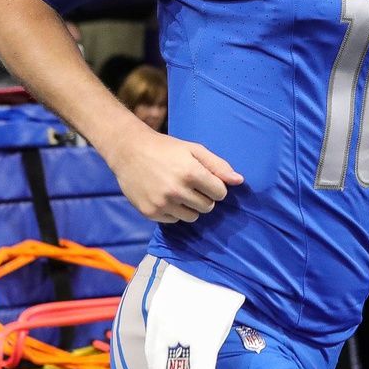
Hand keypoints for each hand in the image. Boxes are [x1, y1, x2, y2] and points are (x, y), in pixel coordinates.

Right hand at [106, 125, 242, 222]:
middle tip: (192, 184)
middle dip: (205, 197)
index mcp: (191, 173)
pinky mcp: (150, 213)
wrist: (129, 151)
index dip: (217, 187)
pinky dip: (174, 211)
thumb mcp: (194, 150)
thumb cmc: (166, 148)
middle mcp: (177, 190)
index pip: (220, 193)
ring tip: (180, 191)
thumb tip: (239, 181)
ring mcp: (162, 203)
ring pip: (192, 217)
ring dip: (191, 206)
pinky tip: (166, 196)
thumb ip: (218, 165)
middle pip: (208, 207)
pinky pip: (174, 220)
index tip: (208, 180)